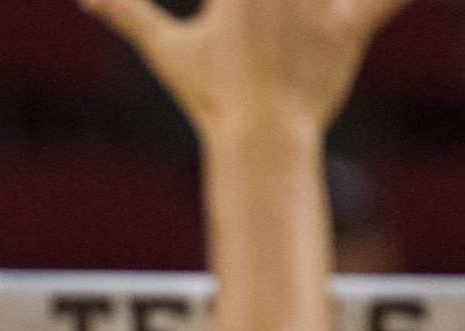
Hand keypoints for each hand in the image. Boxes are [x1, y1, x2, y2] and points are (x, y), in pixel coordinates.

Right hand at [83, 0, 411, 136]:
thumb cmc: (209, 97)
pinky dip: (365, 13)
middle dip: (263, 14)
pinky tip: (341, 23)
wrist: (262, 140)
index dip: (225, 10)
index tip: (220, 20)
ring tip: (271, 50)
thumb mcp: (166, 50)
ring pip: (309, 3)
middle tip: (252, 46)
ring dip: (300, 14)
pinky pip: (377, 8)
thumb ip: (130, 14)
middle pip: (273, 2)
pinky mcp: (352, 26)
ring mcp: (320, 6)